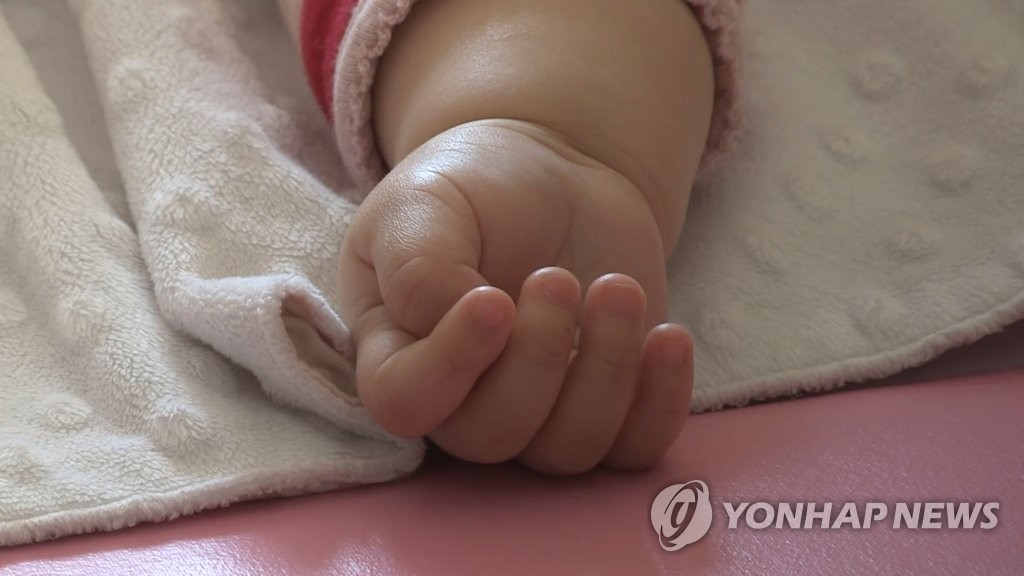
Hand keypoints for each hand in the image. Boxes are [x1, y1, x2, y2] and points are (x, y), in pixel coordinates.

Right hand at [338, 120, 693, 473]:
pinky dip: (660, 404)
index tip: (494, 299)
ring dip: (604, 371)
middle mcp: (462, 396)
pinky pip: (634, 448)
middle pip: (491, 436)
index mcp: (398, 349)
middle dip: (537, 360)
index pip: (403, 401)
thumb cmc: (473, 186)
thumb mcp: (424, 200)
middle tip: (559, 278)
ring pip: (566, 450)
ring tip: (617, 288)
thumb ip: (416, 264)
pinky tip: (667, 337)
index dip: (450, 367)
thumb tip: (453, 324)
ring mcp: (539, 407)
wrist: (553, 173)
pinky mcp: (608, 402)